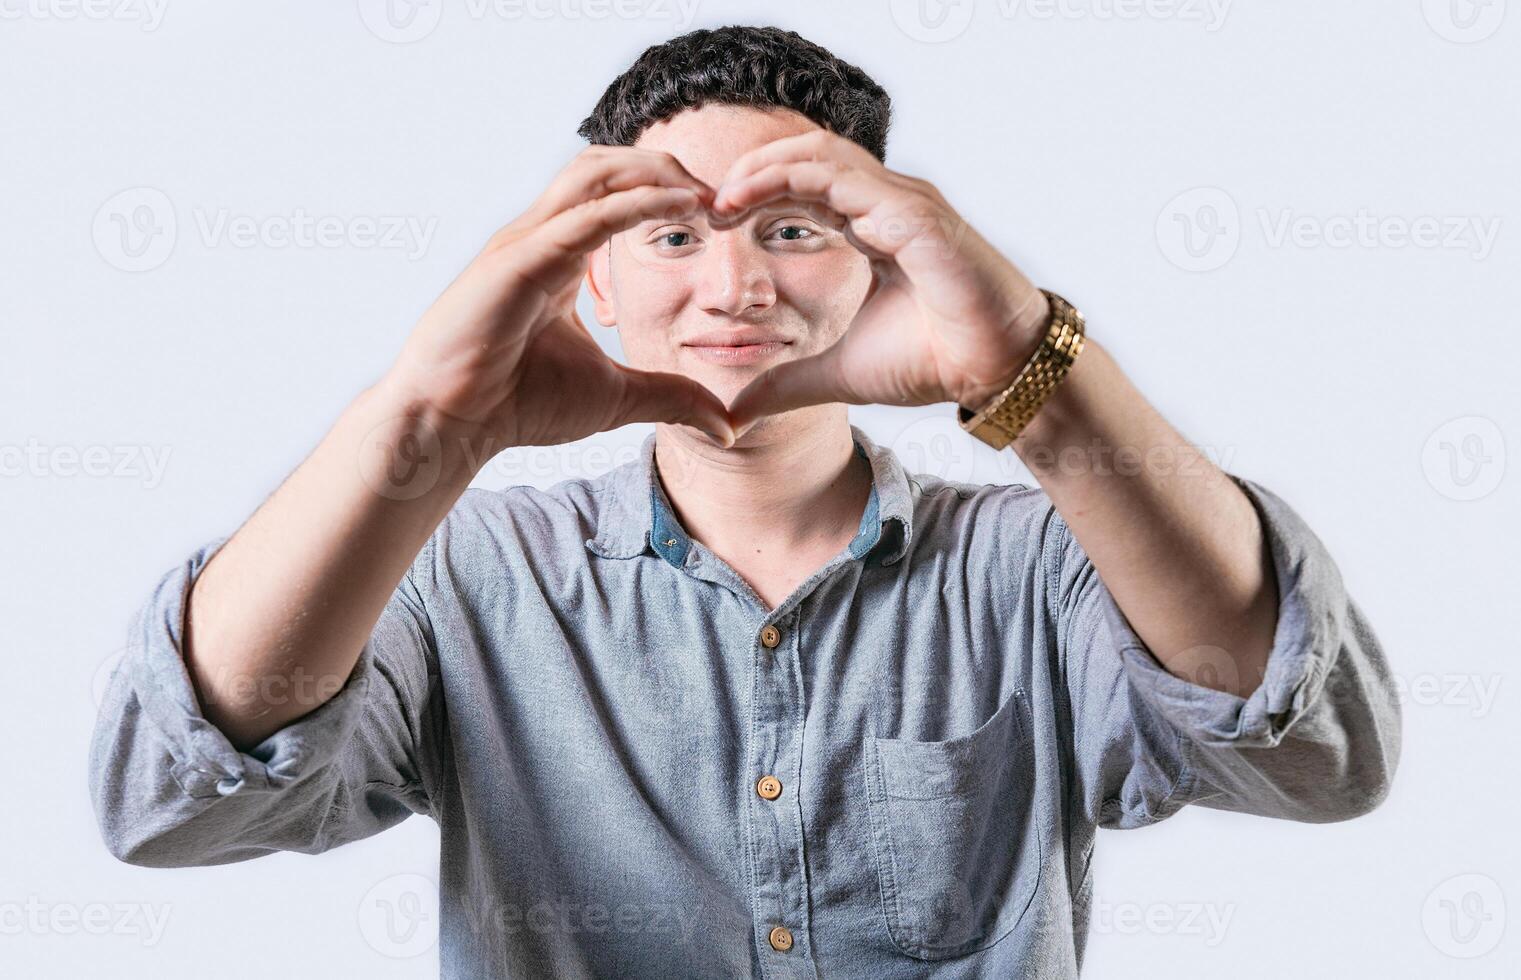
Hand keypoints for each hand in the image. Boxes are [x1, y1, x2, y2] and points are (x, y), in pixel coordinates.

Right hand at [383, 147, 736, 458]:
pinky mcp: (517, 262)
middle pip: (606, 167)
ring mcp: (525, 243)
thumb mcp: (616, 397)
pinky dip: (636, 204)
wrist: (452, 424)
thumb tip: (726, 424)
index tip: (722, 217)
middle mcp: (540, 237)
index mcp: (559, 256)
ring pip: (594, 174)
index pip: (615, 193)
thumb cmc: (517, 404)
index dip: (668, 192)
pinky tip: (681, 206)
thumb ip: (671, 398)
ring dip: (655, 173)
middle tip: (723, 195)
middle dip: (666, 167)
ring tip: (707, 194)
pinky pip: (585, 218)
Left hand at [710, 131, 1051, 434]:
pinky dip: (797, 179)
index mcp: (872, 225)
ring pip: (823, 155)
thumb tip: (734, 414)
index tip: (712, 221)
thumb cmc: (932, 361)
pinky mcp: (917, 214)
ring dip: (766, 168)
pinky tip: (758, 201)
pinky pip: (848, 179)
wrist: (994, 372)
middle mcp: (887, 202)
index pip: (804, 185)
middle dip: (752, 171)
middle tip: (706, 202)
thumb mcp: (836, 374)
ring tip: (723, 197)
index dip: (755, 193)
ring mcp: (904, 201)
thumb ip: (785, 386)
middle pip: (807, 156)